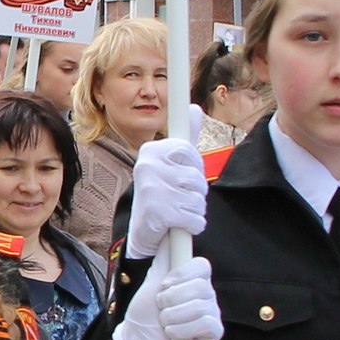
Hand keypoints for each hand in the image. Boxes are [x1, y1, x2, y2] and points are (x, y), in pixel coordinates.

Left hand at [112, 249, 222, 339]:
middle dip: (170, 299)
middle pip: (199, 286)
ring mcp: (211, 312)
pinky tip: (173, 333)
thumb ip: (164, 258)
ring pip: (200, 306)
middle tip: (160, 307)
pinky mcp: (214, 332)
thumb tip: (169, 232)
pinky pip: (205, 324)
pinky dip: (182, 329)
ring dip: (172, 316)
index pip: (201, 265)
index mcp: (193, 279)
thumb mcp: (151, 282)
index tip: (164, 285)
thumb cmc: (144, 314)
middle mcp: (206, 293)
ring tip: (164, 322)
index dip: (180, 276)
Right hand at [124, 138, 208, 255]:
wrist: (141, 231)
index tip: (183, 173)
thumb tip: (195, 108)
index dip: (194, 166)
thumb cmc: (161, 193)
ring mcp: (151, 189)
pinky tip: (177, 224)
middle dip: (195, 190)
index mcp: (151, 150)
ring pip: (198, 199)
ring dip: (194, 209)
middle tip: (178, 196)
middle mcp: (147, 166)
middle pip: (196, 176)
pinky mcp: (158, 213)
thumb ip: (185, 136)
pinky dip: (193, 225)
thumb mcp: (170, 163)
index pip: (189, 151)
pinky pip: (195, 219)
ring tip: (176, 210)